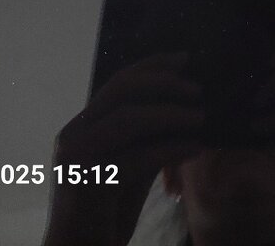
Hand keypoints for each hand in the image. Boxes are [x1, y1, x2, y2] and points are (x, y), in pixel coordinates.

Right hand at [42, 51, 202, 245]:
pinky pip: (134, 157)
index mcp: (82, 127)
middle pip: (120, 90)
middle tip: (197, 89)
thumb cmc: (103, 216)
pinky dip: (169, 149)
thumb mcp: (130, 169)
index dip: (152, 65)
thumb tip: (185, 111)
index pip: (118, 83)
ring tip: (200, 118)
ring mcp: (75, 159)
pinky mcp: (85, 185)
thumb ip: (148, 140)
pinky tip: (193, 149)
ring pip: (126, 119)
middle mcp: (73, 135)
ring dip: (169, 114)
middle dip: (162, 83)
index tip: (184, 58)